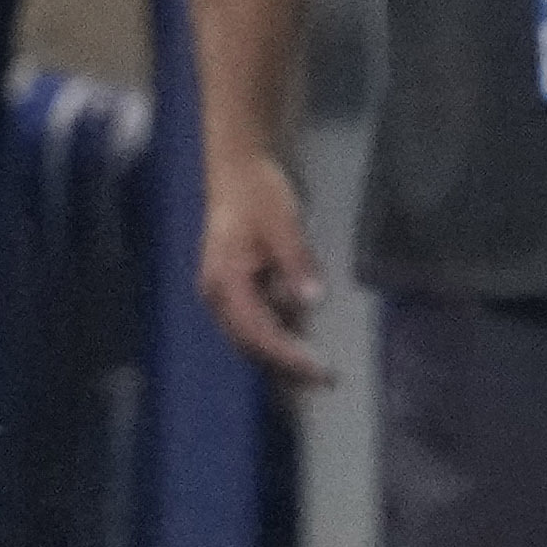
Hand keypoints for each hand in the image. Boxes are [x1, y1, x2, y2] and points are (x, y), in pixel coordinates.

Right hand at [199, 149, 331, 386]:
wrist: (238, 168)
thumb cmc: (258, 193)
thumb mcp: (283, 223)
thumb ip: (296, 263)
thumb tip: (311, 301)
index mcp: (225, 282)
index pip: (257, 333)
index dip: (288, 357)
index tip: (319, 370)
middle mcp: (219, 296)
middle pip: (252, 344)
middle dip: (287, 365)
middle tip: (327, 378)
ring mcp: (226, 294)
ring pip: (254, 337)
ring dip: (284, 354)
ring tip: (320, 368)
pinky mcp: (237, 289)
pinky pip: (258, 322)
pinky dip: (281, 335)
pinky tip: (306, 339)